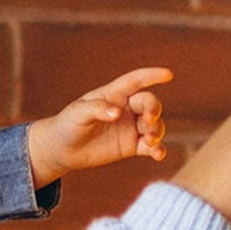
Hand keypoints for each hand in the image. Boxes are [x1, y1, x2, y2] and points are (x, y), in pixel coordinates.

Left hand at [27, 67, 172, 187]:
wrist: (62, 150)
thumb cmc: (67, 125)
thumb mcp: (77, 114)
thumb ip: (96, 109)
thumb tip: (117, 113)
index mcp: (113, 95)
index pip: (135, 81)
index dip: (151, 76)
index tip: (168, 74)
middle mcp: (126, 109)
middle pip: (149, 104)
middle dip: (154, 110)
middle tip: (148, 120)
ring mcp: (130, 128)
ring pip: (154, 125)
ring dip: (156, 131)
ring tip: (149, 142)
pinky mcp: (132, 146)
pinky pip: (151, 147)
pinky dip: (158, 150)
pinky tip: (158, 155)